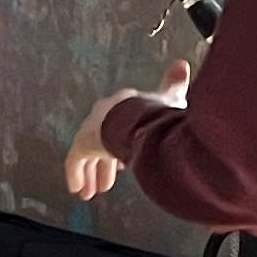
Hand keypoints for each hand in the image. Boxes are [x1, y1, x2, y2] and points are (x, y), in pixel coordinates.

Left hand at [64, 61, 188, 200]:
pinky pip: (74, 163)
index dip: (120, 143)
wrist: (137, 118)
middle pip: (100, 144)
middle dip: (103, 166)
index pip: (117, 125)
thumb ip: (174, 85)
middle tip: (105, 184)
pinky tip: (78, 191)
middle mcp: (101, 117)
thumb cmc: (156, 109)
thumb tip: (182, 63)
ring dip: (90, 175)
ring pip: (86, 156)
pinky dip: (76, 176)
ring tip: (90, 193)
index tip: (121, 163)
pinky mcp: (81, 145)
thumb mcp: (169, 98)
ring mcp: (89, 131)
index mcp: (120, 106)